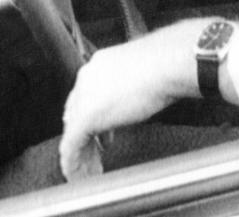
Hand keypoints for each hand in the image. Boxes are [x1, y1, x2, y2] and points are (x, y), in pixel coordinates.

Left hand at [59, 20, 206, 179]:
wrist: (166, 63)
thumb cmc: (166, 63)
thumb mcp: (145, 71)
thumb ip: (133, 84)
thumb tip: (143, 95)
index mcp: (100, 64)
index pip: (86, 95)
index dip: (92, 116)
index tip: (101, 132)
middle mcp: (87, 78)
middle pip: (75, 113)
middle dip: (86, 135)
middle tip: (94, 152)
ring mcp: (84, 97)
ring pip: (73, 132)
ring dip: (83, 152)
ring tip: (91, 168)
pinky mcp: (85, 118)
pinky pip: (71, 148)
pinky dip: (75, 164)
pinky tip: (83, 175)